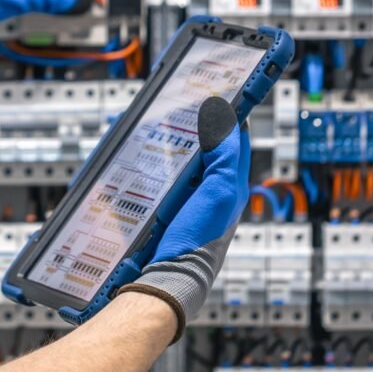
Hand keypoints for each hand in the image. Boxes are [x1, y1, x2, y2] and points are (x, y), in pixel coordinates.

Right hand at [116, 97, 249, 340]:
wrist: (169, 279)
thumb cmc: (197, 239)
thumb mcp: (218, 191)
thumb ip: (225, 156)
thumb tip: (227, 118)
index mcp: (230, 185)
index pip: (234, 140)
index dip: (227, 115)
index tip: (213, 92)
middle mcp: (211, 191)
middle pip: (204, 148)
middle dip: (194, 126)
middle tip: (177, 105)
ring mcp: (187, 200)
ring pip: (180, 161)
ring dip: (169, 144)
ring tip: (153, 125)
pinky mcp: (166, 209)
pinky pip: (161, 178)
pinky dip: (153, 163)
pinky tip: (138, 157)